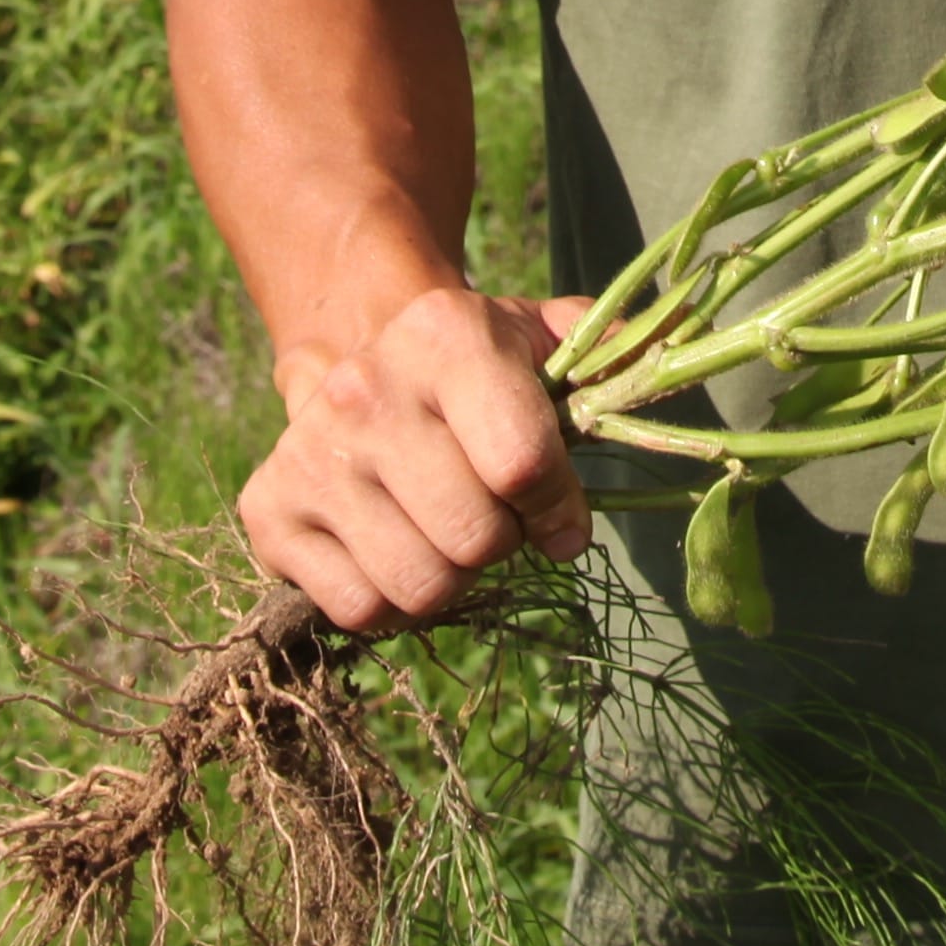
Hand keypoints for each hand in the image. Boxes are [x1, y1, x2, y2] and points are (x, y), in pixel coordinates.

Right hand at [240, 283, 592, 630]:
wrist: (355, 363)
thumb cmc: (475, 372)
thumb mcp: (540, 342)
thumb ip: (608, 348)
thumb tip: (676, 346)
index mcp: (444, 335)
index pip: (521, 464)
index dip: (557, 506)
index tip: (559, 513)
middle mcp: (367, 388)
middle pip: (475, 540)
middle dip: (503, 543)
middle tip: (494, 517)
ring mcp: (310, 452)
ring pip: (421, 587)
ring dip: (453, 581)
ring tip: (447, 534)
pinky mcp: (269, 511)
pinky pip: (359, 610)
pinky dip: (394, 604)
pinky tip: (397, 551)